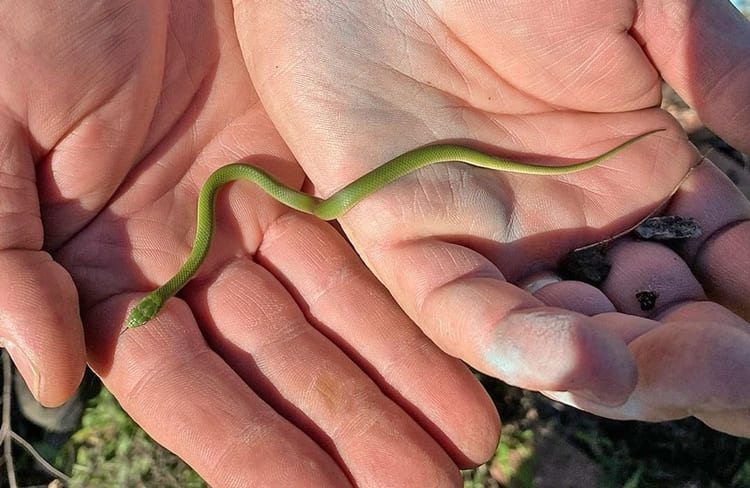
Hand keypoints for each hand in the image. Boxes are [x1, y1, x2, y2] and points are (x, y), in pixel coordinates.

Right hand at [0, 2, 498, 484]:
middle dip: (349, 434)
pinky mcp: (309, 169)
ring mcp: (255, 216)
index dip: (252, 451)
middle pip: (281, 369)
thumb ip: (7, 264)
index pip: (188, 389)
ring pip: (337, 319)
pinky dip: (404, 300)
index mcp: (105, 271)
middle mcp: (190, 260)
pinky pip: (363, 247)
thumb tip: (50, 384)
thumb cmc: (29, 16)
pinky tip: (455, 352)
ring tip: (462, 447)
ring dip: (396, 384)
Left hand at [239, 0, 749, 435]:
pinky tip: (576, 355)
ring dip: (616, 369)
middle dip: (688, 357)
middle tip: (730, 365)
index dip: (741, 305)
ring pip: (553, 338)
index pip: (706, 267)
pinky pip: (455, 310)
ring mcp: (486, 236)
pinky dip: (512, 342)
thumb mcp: (645, 7)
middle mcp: (563, 222)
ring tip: (661, 373)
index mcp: (632, 174)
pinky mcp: (405, 235)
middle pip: (634, 324)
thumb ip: (720, 75)